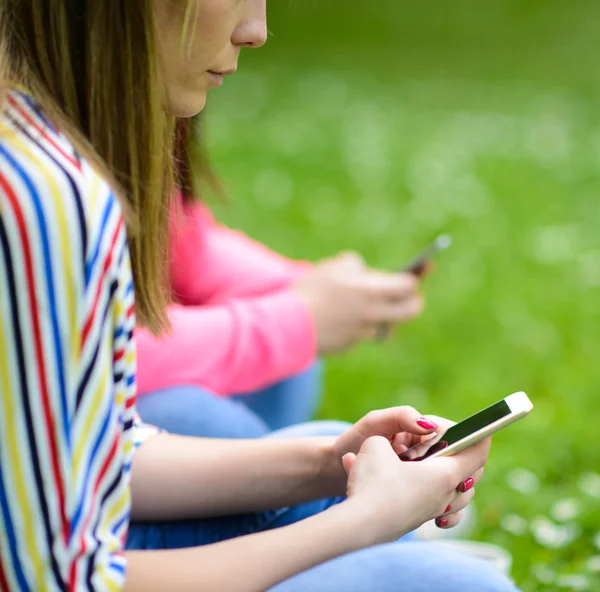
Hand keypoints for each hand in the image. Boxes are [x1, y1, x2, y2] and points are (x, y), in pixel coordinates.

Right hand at [293, 252, 423, 354]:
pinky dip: (358, 326)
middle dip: (413, 302)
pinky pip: (363, 334)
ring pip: (386, 325)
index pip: (410, 285)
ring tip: (371, 305)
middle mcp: (373, 315)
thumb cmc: (313, 290)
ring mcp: (363, 333)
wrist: (289, 323)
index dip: (415, 277)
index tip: (417, 272)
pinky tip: (344, 318)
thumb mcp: (335, 266)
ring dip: (382, 315)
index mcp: (372, 292)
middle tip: (406, 295)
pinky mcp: (349, 345)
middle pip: (411, 311)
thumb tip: (364, 273)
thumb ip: (356, 266)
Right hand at [340, 434, 489, 542]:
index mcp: (445, 474)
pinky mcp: (416, 519)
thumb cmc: (373, 485)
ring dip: (445, 471)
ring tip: (421, 458)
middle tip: (438, 439)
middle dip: (459, 451)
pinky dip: (434, 494)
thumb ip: (388, 437)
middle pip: (470, 471)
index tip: (476, 426)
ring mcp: (432, 510)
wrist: (358, 528)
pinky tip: (411, 484)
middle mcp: (445, 495)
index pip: (478, 452)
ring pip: (456, 490)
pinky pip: (437, 505)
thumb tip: (388, 444)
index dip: (478, 434)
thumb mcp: (376, 444)